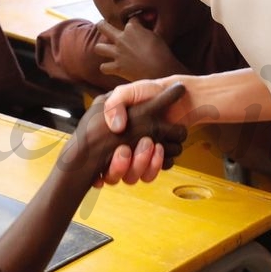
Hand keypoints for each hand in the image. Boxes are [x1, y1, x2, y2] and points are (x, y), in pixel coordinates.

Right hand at [65, 86, 185, 188]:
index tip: (114, 151)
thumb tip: (117, 128)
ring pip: (133, 177)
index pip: (94, 163)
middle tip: (129, 148)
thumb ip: (115, 106)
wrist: (176, 98)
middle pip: (113, 176)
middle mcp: (119, 151)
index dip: (97, 169)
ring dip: (142, 164)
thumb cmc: (146, 94)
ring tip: (153, 145)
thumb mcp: (124, 94)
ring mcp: (136, 159)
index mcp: (107, 137)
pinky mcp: (153, 163)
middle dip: (121, 166)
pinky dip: (156, 164)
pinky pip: (151, 174)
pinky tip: (160, 148)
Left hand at [95, 20, 185, 81]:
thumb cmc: (162, 53)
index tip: (138, 25)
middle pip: (103, 27)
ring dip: (102, 49)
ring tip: (105, 50)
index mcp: (133, 28)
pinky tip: (110, 68)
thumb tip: (143, 29)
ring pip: (98, 48)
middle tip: (102, 25)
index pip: (130, 19)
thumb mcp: (156, 36)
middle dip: (102, 25)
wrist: (160, 71)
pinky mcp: (117, 67)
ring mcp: (117, 53)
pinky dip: (106, 68)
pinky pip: (103, 67)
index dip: (134, 22)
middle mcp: (121, 39)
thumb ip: (146, 31)